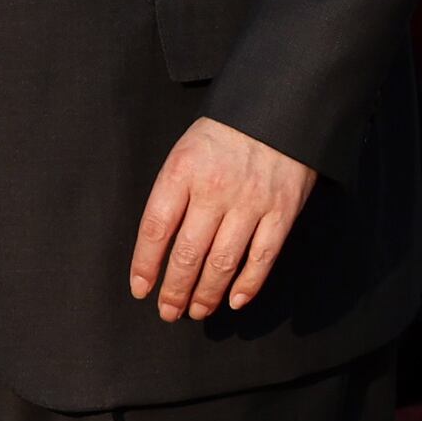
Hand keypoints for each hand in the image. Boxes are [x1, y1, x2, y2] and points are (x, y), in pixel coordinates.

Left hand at [129, 116, 315, 322]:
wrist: (277, 109)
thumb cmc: (223, 133)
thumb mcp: (185, 151)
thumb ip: (173, 192)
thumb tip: (159, 242)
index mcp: (182, 171)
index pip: (156, 227)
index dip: (145, 263)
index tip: (140, 289)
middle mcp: (214, 190)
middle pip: (187, 252)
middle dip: (174, 288)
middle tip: (167, 311)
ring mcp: (250, 203)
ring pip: (223, 262)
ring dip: (206, 293)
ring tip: (195, 311)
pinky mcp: (281, 212)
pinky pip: (262, 257)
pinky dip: (248, 284)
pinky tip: (233, 301)